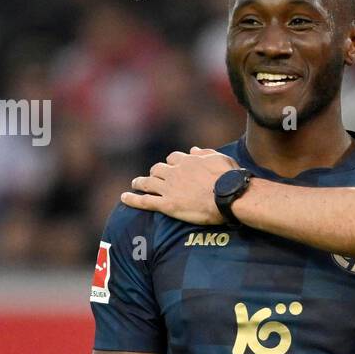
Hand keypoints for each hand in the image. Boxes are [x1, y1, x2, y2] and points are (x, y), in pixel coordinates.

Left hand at [121, 147, 235, 224]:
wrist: (229, 196)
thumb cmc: (230, 178)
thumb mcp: (221, 158)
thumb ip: (205, 153)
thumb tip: (193, 149)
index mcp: (188, 161)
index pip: (173, 158)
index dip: (171, 163)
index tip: (173, 167)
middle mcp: (175, 172)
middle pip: (158, 169)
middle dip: (155, 172)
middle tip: (154, 177)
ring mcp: (169, 188)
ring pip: (147, 182)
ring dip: (140, 182)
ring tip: (136, 184)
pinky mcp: (167, 204)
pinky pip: (145, 200)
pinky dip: (133, 199)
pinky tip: (124, 198)